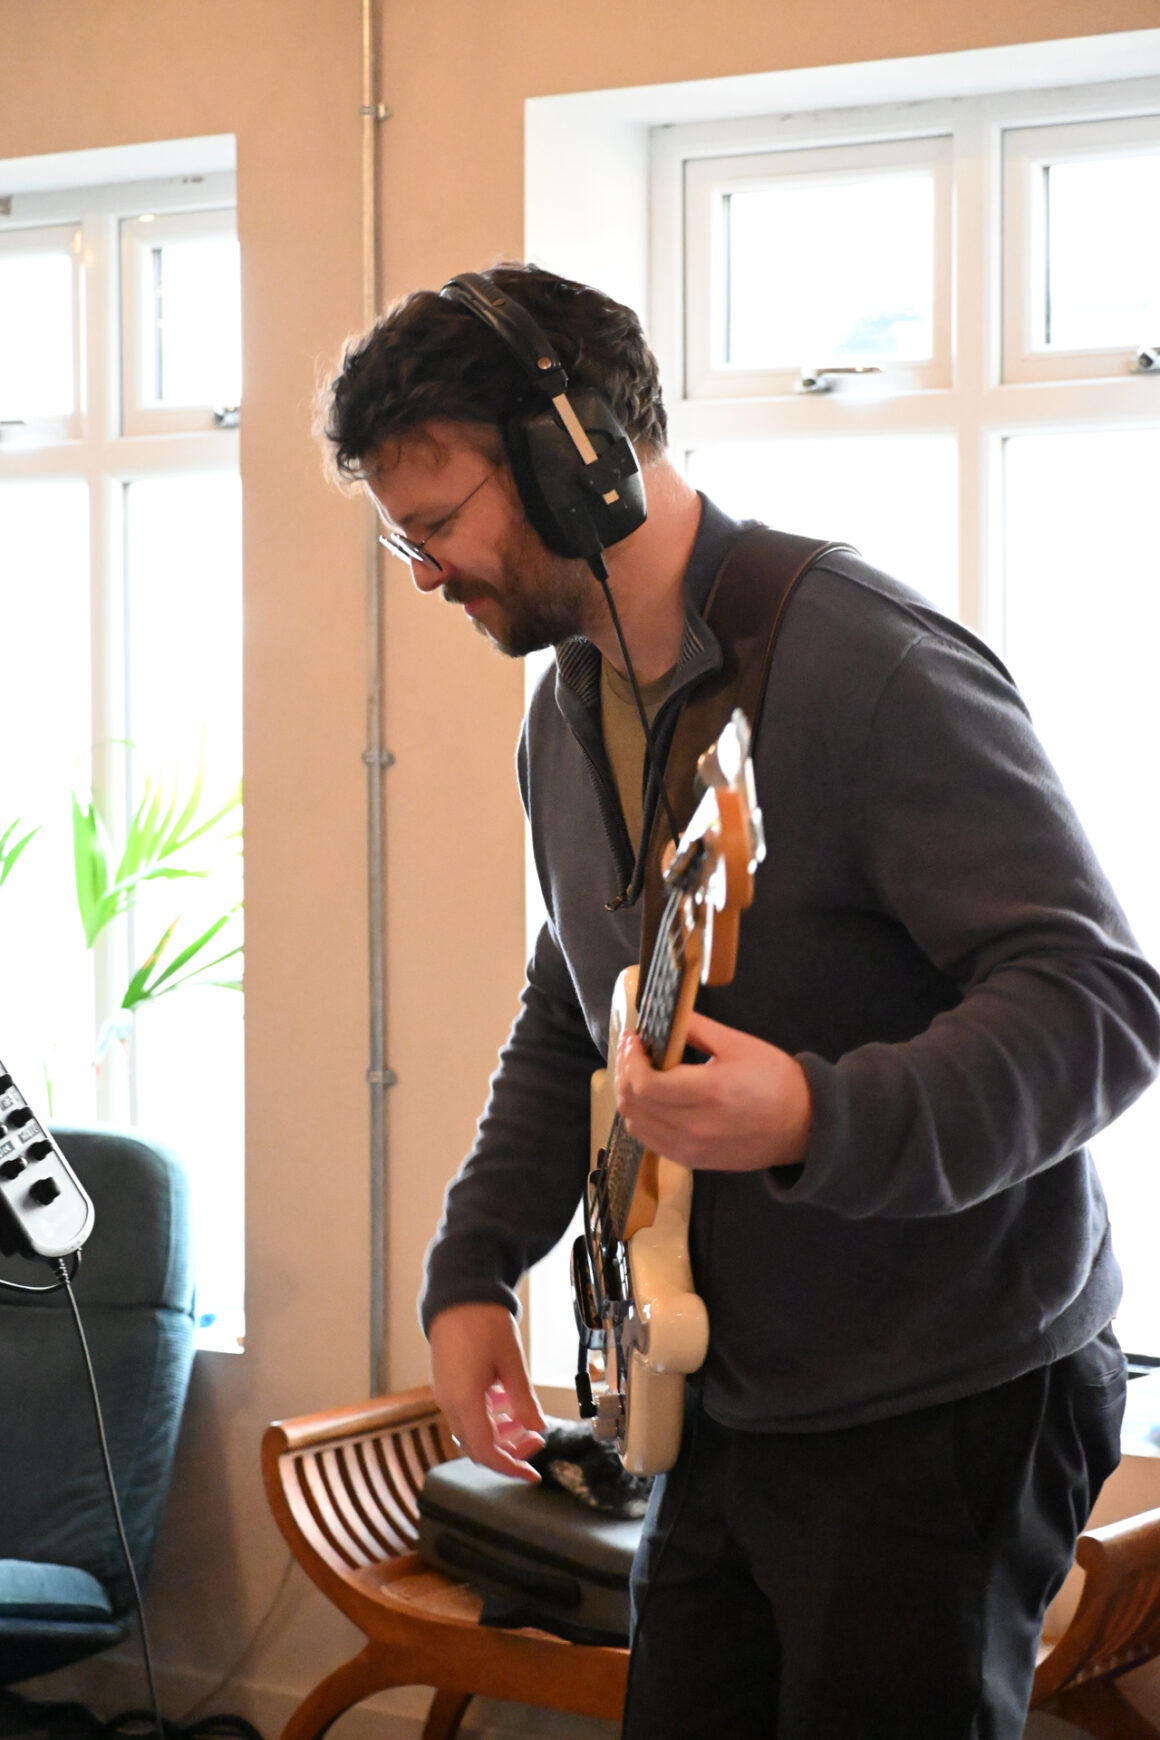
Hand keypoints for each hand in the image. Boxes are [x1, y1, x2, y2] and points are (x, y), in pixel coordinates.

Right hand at [427, 1302, 547, 1480]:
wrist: (458, 1294)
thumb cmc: (483, 1321)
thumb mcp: (512, 1361)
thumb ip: (523, 1399)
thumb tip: (538, 1427)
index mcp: (464, 1400)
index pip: (485, 1451)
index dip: (510, 1466)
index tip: (532, 1473)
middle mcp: (449, 1402)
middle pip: (477, 1446)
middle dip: (509, 1449)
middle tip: (537, 1438)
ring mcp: (445, 1394)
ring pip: (472, 1431)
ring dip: (499, 1433)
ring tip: (523, 1420)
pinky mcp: (446, 1385)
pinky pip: (466, 1413)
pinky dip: (488, 1417)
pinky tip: (505, 1402)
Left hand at [616, 1009, 810, 1172]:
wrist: (803, 1125)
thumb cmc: (774, 1078)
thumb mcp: (737, 1044)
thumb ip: (694, 1028)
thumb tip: (660, 1012)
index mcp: (709, 1092)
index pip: (647, 1083)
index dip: (631, 1059)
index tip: (633, 1038)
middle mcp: (696, 1127)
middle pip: (635, 1104)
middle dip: (625, 1073)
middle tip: (633, 1051)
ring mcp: (692, 1149)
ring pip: (637, 1125)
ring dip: (630, 1097)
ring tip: (639, 1073)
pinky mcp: (693, 1162)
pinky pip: (651, 1141)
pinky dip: (642, 1118)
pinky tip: (652, 1100)